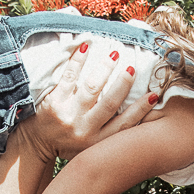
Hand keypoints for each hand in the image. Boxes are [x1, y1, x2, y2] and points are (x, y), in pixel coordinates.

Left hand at [34, 39, 154, 159]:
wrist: (39, 144)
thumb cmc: (70, 143)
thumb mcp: (93, 146)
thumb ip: (111, 133)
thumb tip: (138, 114)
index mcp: (98, 141)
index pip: (124, 124)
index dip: (140, 110)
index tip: (154, 95)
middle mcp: (85, 130)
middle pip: (109, 104)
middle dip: (123, 84)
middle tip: (132, 68)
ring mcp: (69, 116)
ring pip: (91, 89)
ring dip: (104, 69)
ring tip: (114, 54)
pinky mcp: (54, 104)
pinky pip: (68, 78)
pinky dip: (77, 62)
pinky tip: (85, 47)